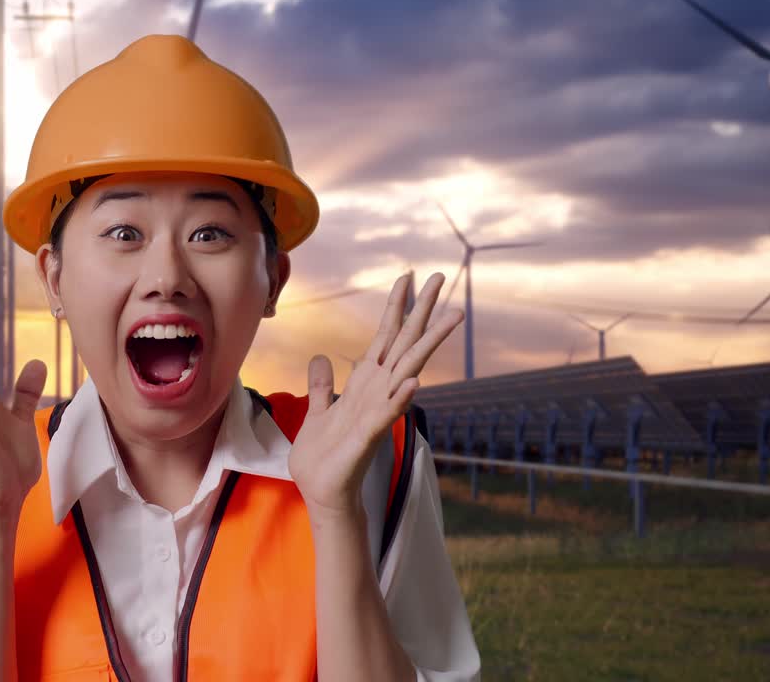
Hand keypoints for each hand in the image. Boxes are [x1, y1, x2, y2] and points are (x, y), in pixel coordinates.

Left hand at [287, 272, 462, 521]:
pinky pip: (387, 413)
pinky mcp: (367, 436)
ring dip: (428, 344)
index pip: (384, 337)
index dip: (395, 307)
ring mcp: (377, 412)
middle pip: (404, 343)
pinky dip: (400, 398)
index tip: (407, 276)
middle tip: (441, 276)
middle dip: (421, 311)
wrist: (322, 492)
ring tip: (453, 315)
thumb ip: (321, 385)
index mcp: (364, 383)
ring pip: (407, 370)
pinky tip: (414, 381)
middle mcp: (377, 392)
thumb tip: (321, 357)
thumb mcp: (316, 411)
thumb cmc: (323, 456)